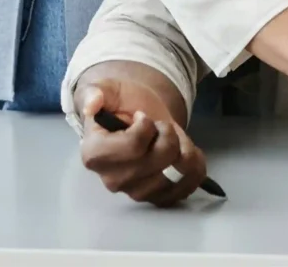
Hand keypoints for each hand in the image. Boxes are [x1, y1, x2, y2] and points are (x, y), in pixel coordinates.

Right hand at [75, 67, 207, 206]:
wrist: (137, 115)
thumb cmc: (120, 103)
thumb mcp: (107, 89)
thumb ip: (96, 92)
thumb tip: (92, 104)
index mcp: (95, 155)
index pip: (134, 146)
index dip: (146, 126)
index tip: (141, 116)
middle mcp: (113, 180)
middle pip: (160, 159)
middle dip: (168, 134)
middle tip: (158, 126)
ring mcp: (136, 193)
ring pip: (176, 174)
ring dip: (183, 149)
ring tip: (170, 138)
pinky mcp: (157, 199)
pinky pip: (187, 186)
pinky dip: (195, 166)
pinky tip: (185, 151)